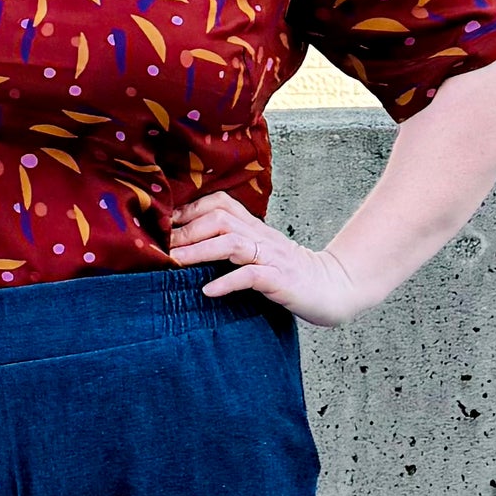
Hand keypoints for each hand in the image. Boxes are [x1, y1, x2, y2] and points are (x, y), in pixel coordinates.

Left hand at [169, 194, 363, 325]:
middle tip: (163, 247)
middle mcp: (261, 237)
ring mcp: (271, 257)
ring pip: (231, 242)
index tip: (165, 225)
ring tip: (175, 263)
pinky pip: (250, 276)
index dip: (190, 210)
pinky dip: (227, 283)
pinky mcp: (280, 280)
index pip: (220, 203)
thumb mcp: (259, 251)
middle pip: (220, 218)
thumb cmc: (290, 273)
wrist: (332, 288)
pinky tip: (208, 291)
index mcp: (255, 228)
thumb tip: (191, 245)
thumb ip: (233, 244)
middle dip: (187, 231)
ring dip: (199, 251)